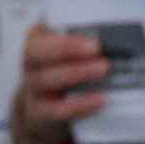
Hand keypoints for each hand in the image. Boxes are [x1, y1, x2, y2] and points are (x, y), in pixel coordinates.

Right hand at [9, 22, 111, 143]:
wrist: (47, 110)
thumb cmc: (64, 71)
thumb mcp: (69, 51)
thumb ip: (84, 41)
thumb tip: (115, 37)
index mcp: (36, 40)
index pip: (39, 31)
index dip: (63, 36)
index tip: (91, 39)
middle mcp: (29, 63)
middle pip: (36, 52)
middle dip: (67, 49)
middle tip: (97, 48)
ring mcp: (31, 89)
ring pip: (47, 79)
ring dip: (77, 73)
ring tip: (104, 69)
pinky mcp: (38, 112)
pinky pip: (58, 109)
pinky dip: (81, 104)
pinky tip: (100, 99)